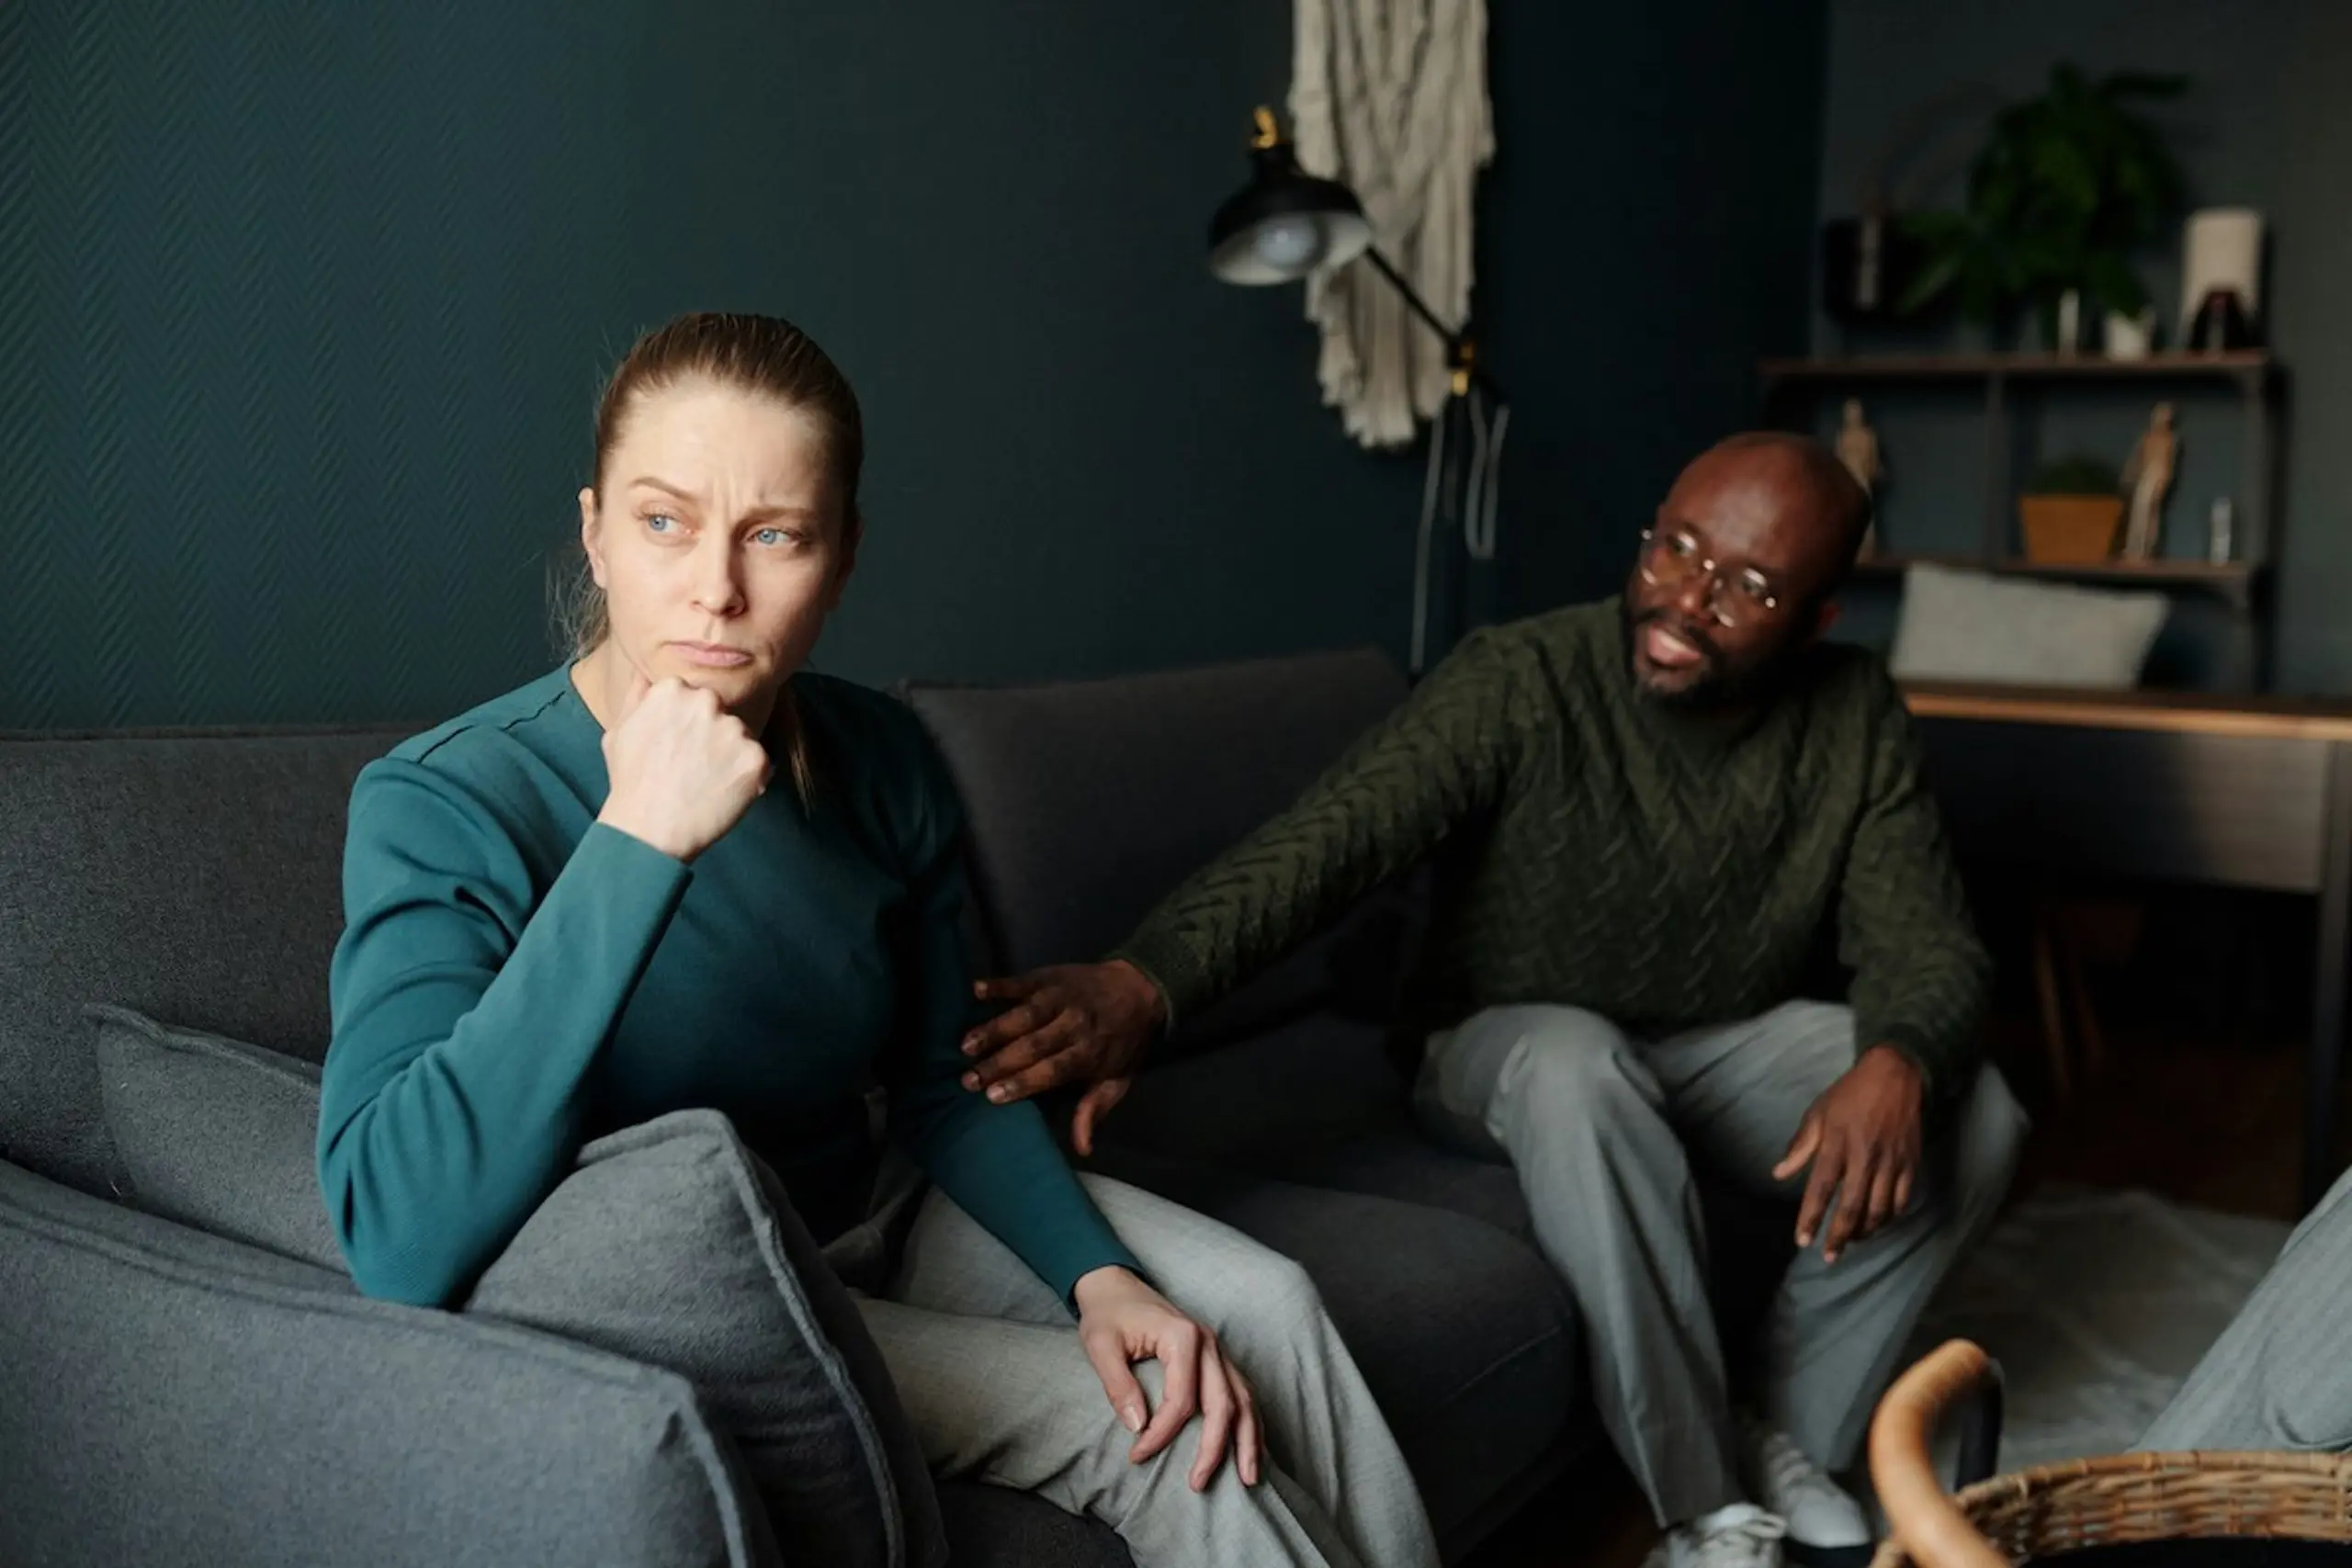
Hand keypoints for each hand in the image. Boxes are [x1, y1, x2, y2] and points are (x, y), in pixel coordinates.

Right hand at [595, 670, 771, 861]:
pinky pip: (760, 763)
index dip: (688, 724)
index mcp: (673, 689)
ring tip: (706, 783)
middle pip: (721, 712)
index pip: (694, 696)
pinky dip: (748, 779)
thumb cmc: (631, 783)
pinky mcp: (755, 757)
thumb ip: (636, 697)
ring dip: (731, 756)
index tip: (677, 746)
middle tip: (693, 767)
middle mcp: (706, 702)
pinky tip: (723, 793)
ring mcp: (733, 729)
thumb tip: (646, 674)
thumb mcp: (618, 732)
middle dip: (713, 735)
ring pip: (742, 737)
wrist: (649, 831)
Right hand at [961, 961, 1163, 1155]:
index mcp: (1090, 1053)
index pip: (1052, 1070)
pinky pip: (1022, 981)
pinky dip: (1000, 985)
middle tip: (968, 1079)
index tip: (992, 1096)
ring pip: (1024, 1015)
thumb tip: (1082, 1148)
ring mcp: (1061, 997)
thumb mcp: (1118, 1079)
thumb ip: (1095, 1110)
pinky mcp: (1051, 976)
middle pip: (1033, 1045)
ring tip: (965, 1045)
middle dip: (998, 1062)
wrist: (1142, 988)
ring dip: (993, 1029)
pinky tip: (976, 991)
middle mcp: (1074, 1024)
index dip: (1022, 1082)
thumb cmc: (1125, 1041)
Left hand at [1072, 1266, 1261, 1490]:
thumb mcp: (1100, 1346)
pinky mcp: (1216, 1357)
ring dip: (1247, 1439)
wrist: (1116, 1285)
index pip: (1182, 1399)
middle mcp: (1208, 1343)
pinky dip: (1248, 1421)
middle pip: (1223, 1403)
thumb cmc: (1108, 1314)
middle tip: (1198, 1483)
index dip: (1161, 1434)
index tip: (1137, 1455)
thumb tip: (1138, 1427)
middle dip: (1214, 1448)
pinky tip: (1248, 1447)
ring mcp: (1217, 1349)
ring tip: (1248, 1478)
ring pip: (1243, 1399)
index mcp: (1182, 1336)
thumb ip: (1118, 1386)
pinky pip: (1241, 1392)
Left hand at [1771, 1044, 1923, 1263]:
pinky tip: (1878, 1223)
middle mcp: (1865, 1157)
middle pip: (1851, 1207)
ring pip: (1879, 1210)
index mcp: (1837, 1144)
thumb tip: (1778, 1174)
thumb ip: (1800, 1146)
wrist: (1894, 1075)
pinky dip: (1890, 1217)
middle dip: (1838, 1236)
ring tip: (1852, 1241)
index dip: (1811, 1218)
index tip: (1803, 1240)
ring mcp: (1891, 1162)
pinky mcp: (1911, 1163)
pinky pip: (1902, 1200)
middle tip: (1829, 1255)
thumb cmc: (1849, 1094)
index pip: (1821, 1189)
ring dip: (1864, 1232)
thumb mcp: (1818, 1113)